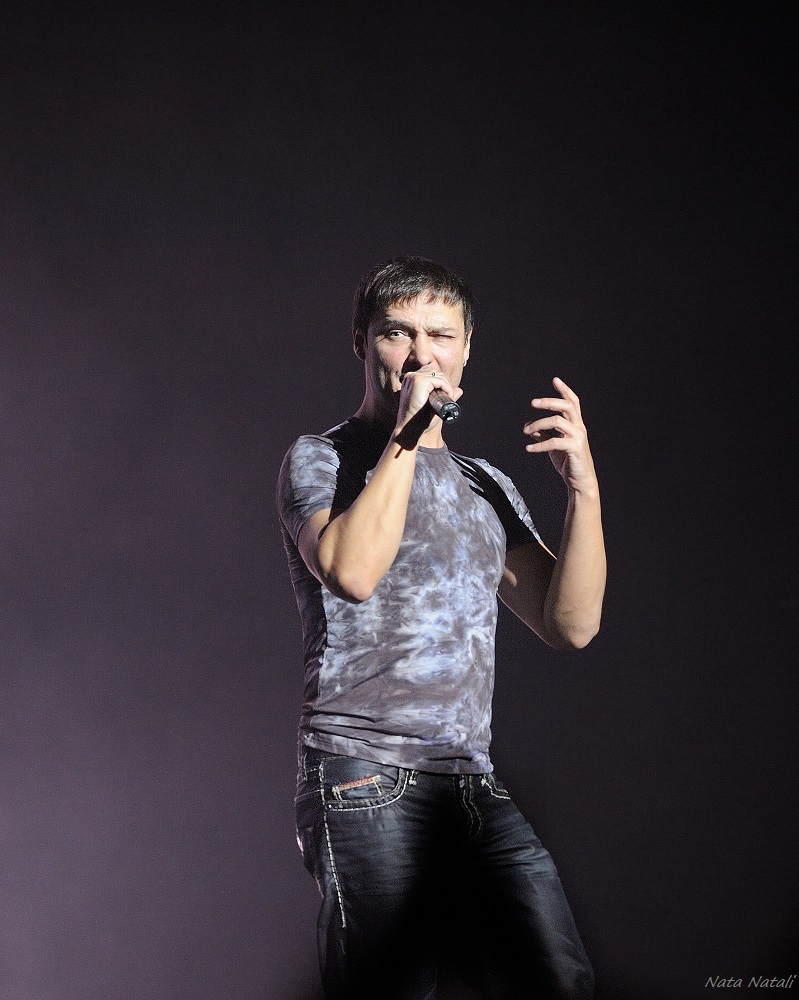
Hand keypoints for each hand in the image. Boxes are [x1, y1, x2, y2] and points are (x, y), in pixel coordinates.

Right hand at [395, 366, 461, 438]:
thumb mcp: (433, 405)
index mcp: (411, 380)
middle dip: (445, 385)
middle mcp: (411, 376)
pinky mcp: (419, 381)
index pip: (431, 374)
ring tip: (446, 400)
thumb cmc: (419, 420)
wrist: (410, 428)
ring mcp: (414, 377)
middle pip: (436, 373)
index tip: (444, 396)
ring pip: (439, 376)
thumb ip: (445, 396)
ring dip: (447, 388)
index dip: (441, 384)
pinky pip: (440, 380)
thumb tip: (459, 390)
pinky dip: (447, 389)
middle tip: (447, 399)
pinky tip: (446, 397)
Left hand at [524, 377, 597, 494]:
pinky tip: (529, 448)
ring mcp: (578, 437)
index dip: (564, 390)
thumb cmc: (568, 462)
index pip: (572, 402)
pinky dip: (539, 444)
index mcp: (576, 424)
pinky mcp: (574, 448)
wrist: (579, 481)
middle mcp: (579, 428)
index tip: (555, 380)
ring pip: (558, 421)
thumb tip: (530, 427)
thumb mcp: (553, 446)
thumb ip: (544, 435)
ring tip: (526, 430)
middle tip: (533, 403)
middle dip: (550, 401)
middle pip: (567, 406)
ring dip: (538, 424)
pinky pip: (554, 441)